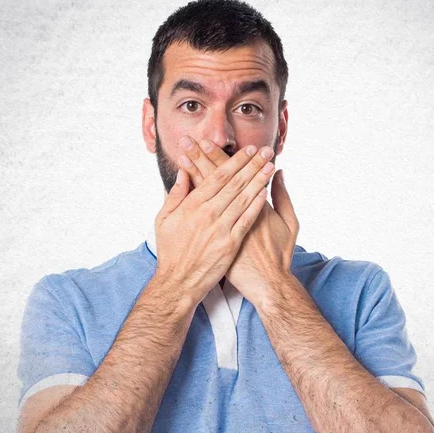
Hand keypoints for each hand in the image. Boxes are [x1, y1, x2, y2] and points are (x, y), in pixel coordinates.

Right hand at [154, 139, 276, 307]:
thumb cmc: (170, 251)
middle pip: (234, 183)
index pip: (217, 176)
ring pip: (243, 198)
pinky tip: (265, 192)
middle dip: (251, 165)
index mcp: (192, 205)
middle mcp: (208, 214)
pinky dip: (256, 205)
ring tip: (270, 166)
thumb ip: (174, 196)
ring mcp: (220, 229)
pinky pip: (246, 220)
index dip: (234, 161)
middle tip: (265, 151)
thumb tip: (182, 174)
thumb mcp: (163, 220)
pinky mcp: (230, 244)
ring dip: (258, 180)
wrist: (178, 281)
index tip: (247, 150)